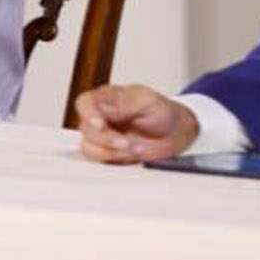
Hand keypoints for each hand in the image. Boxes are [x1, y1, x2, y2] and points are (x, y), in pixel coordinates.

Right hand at [74, 83, 199, 163]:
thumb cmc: (161, 112)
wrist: (174, 133)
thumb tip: (104, 108)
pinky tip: (129, 155)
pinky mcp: (106, 153)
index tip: (100, 124)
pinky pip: (97, 160)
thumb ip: (125, 102)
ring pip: (88, 147)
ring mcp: (101, 136)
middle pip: (86, 129)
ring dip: (111, 151)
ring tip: (134, 148)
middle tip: (126, 142)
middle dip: (107, 139)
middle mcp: (100, 116)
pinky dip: (113, 160)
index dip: (88, 114)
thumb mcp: (148, 100)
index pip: (85, 103)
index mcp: (107, 98)